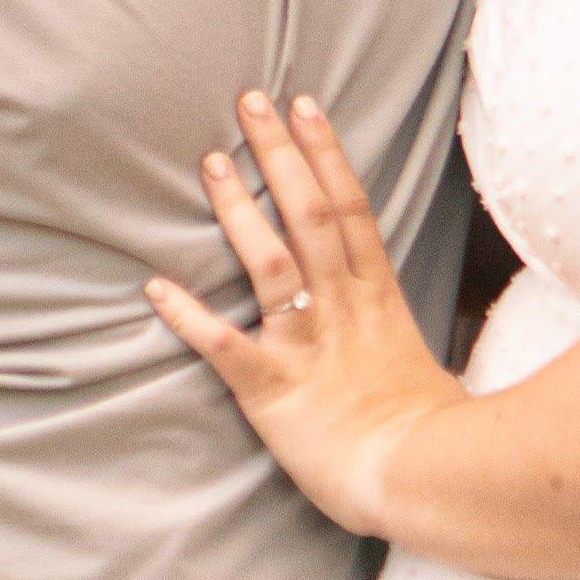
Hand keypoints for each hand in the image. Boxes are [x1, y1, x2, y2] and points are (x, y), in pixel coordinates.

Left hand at [145, 90, 465, 543]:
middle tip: (248, 102)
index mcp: (376, 297)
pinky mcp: (273, 387)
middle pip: (310, 214)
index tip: (302, 106)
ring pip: (270, 260)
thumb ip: (393, 329)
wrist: (422, 476)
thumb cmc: (424, 431)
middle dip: (277, 154)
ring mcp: (307, 343)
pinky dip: (188, 317)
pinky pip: (224, 345)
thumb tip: (386, 321)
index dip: (324, 153)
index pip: (349, 208)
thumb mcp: (418, 363)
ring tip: (210, 163)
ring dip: (238, 210)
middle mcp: (341, 307)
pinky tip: (155, 287)